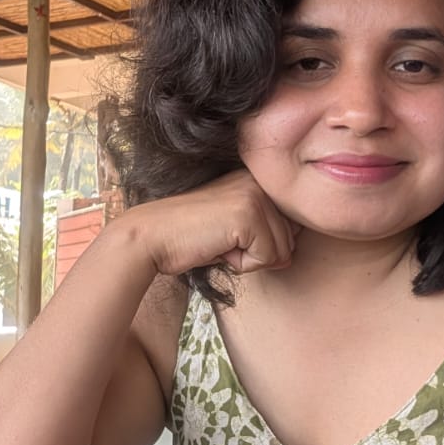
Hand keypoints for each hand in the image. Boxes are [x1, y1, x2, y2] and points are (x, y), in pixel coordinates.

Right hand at [140, 171, 298, 277]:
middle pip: (290, 239)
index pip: (290, 226)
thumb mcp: (235, 231)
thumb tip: (289, 256)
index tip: (227, 236)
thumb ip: (266, 236)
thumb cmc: (191, 238)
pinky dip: (243, 264)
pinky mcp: (249, 214)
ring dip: (250, 259)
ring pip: (281, 250)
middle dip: (257, 253)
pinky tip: (218, 248)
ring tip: (219, 242)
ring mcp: (255, 195)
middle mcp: (259, 182)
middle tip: (220, 240)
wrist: (153, 237)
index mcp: (256, 180)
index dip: (261, 244)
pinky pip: (267, 257)